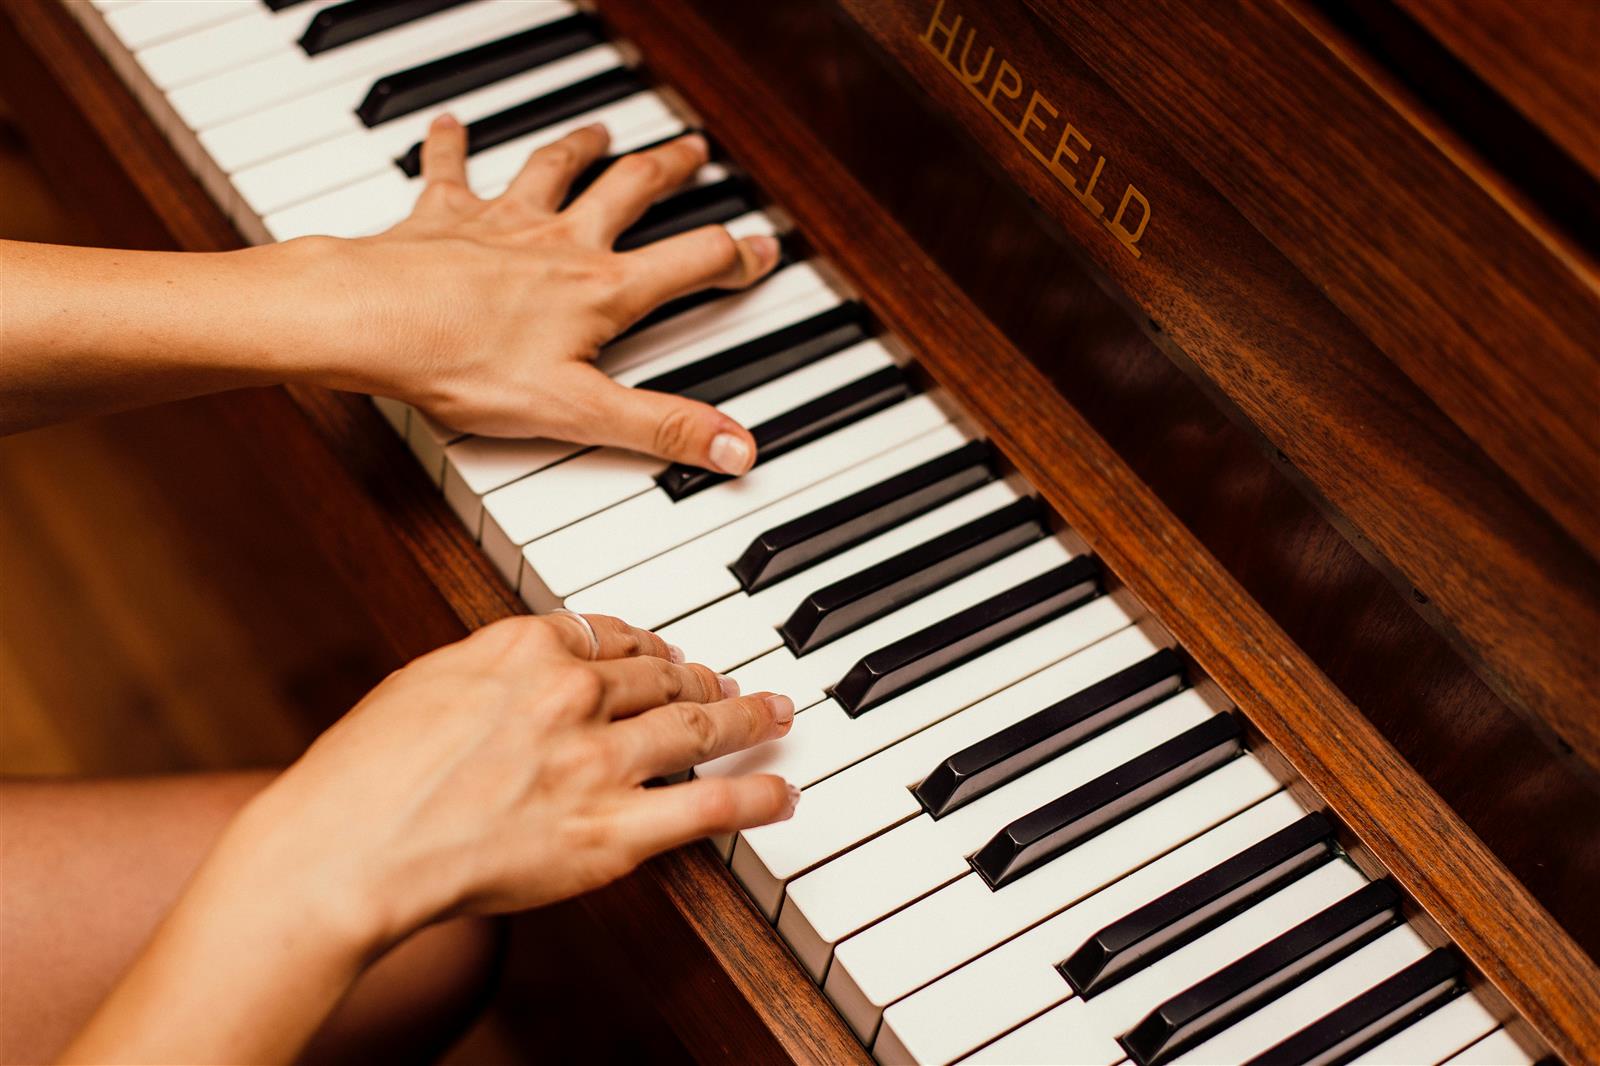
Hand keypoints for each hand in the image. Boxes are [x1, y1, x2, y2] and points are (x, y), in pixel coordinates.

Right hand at [224, 613, 796, 952]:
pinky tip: (781, 790)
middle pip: (661, 676)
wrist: (349, 848)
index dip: (645, 646)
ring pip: (699, 725)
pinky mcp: (613, 830)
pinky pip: (709, 806)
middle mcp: (574, 693)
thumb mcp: (425, 684)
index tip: (659, 652)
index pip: (609, 635)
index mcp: (526, 647)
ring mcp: (600, 761)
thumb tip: (522, 669)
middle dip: (702, 677)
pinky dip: (756, 796)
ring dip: (747, 716)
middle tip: (727, 682)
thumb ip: (490, 669)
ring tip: (774, 713)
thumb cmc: (364, 775)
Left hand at [320, 119, 780, 474]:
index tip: (761, 248)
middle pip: (630, 191)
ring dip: (583, 147)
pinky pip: (450, 169)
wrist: (369, 321)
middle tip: (694, 152)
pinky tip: (451, 125)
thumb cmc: (464, 364)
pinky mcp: (443, 216)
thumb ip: (661, 427)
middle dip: (669, 170)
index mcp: (600, 290)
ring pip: (555, 170)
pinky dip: (452, 144)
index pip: (690, 264)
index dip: (735, 257)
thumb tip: (736, 449)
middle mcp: (559, 243)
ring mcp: (502, 222)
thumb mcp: (578, 412)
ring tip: (601, 131)